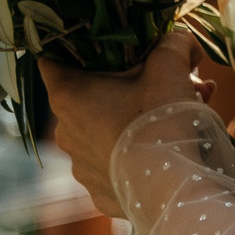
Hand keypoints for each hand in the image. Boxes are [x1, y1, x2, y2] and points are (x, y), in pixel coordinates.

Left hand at [43, 32, 208, 217]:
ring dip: (139, 117)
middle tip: (169, 82)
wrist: (174, 190)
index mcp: (69, 97)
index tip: (100, 42)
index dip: (73, 47)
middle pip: (92, 96)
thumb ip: (173, 43)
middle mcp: (65, 133)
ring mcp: (81, 167)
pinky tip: (170, 147)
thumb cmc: (161, 121)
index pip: (52, 60)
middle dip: (131, 84)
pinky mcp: (101, 193)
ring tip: (183, 113)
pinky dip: (140, 151)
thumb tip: (181, 40)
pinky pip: (118, 163)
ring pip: (108, 130)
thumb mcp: (170, 67)